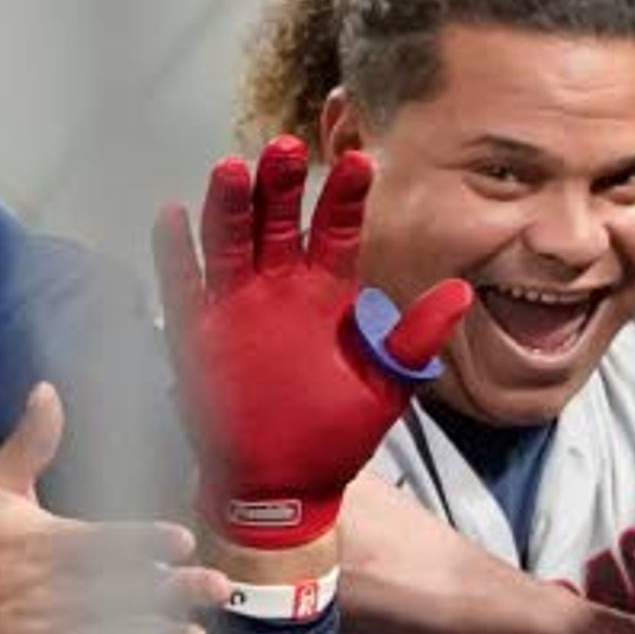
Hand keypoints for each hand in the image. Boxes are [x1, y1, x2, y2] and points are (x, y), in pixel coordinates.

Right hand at [153, 136, 469, 550]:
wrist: (285, 487)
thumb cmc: (334, 435)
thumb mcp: (385, 387)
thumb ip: (414, 338)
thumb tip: (461, 293)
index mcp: (326, 295)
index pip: (337, 231)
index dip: (346, 196)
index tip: (363, 161)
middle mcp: (279, 289)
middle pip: (277, 221)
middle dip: (282, 184)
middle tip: (288, 146)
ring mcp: (235, 306)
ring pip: (229, 241)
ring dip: (230, 206)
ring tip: (236, 169)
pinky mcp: (197, 333)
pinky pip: (183, 285)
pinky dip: (175, 253)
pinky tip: (173, 217)